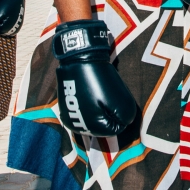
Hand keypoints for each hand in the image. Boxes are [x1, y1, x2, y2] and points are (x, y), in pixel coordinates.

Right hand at [52, 20, 138, 136]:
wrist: (79, 59)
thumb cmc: (100, 80)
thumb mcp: (120, 100)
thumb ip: (125, 116)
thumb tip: (125, 122)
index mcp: (90, 127)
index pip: (113, 130)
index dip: (120, 116)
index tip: (117, 100)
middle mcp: (76, 126)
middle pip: (101, 126)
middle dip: (108, 114)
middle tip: (108, 95)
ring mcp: (68, 117)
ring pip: (91, 119)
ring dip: (98, 110)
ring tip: (99, 93)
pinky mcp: (64, 107)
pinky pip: (82, 112)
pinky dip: (88, 106)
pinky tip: (90, 93)